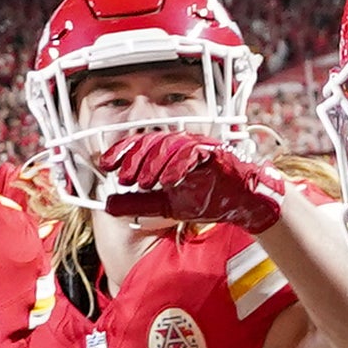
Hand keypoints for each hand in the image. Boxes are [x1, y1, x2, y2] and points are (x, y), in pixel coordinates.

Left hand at [99, 134, 286, 232]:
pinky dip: (178, 167)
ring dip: (154, 164)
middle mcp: (182, 145)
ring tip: (143, 183)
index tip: (105, 163)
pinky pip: (192, 153)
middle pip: (152, 141)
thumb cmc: (207, 199)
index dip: (121, 151)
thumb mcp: (165, 205)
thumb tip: (108, 205)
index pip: (140, 144)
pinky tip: (167, 182)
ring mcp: (198, 147)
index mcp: (169, 153)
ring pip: (170, 145)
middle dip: (135, 158)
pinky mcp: (214, 153)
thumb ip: (138, 204)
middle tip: (124, 177)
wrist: (241, 202)